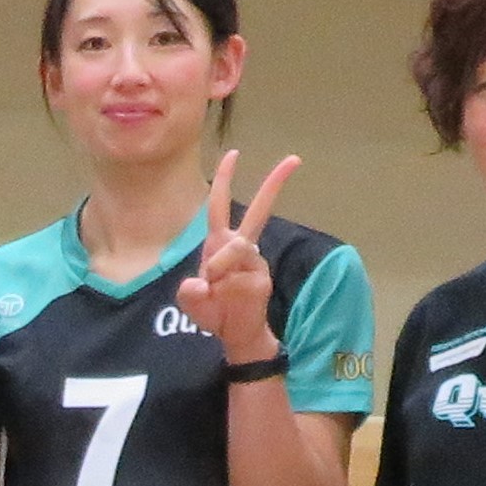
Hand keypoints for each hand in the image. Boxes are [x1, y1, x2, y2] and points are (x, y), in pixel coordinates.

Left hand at [173, 150, 295, 362]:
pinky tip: (227, 295)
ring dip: (221, 263)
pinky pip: (242, 272)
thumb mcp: (191, 300)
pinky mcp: (261, 276)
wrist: (233, 332)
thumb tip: (200, 282)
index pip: (218, 204)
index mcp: (219, 242)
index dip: (224, 179)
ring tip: (214, 284)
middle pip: (259, 210)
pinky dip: (229, 283)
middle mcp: (240, 246)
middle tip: (294, 158)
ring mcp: (254, 260)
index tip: (234, 153)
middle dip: (274, 184)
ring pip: (239, 246)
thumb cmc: (212, 310)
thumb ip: (190, 292)